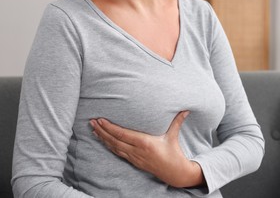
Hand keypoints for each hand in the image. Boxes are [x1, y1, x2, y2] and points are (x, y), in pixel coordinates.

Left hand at [89, 111, 204, 187]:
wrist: (175, 173)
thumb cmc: (174, 153)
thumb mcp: (173, 136)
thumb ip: (177, 121)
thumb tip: (186, 109)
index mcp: (144, 143)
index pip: (122, 134)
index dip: (109, 128)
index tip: (100, 120)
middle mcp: (136, 151)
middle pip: (114, 140)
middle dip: (101, 131)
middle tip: (91, 122)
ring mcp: (134, 157)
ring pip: (114, 147)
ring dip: (103, 138)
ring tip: (93, 130)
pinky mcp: (134, 161)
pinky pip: (118, 153)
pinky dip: (109, 146)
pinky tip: (104, 141)